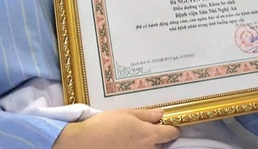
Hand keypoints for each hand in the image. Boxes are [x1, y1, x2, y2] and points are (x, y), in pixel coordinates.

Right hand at [53, 108, 179, 148]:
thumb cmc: (105, 125)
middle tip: (146, 129)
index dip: (172, 129)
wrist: (85, 142)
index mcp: (149, 135)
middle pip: (161, 145)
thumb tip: (161, 113)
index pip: (171, 134)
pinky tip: (126, 144)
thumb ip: (146, 115)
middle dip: (157, 138)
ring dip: (147, 145)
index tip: (170, 125)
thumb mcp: (126, 113)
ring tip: (132, 138)